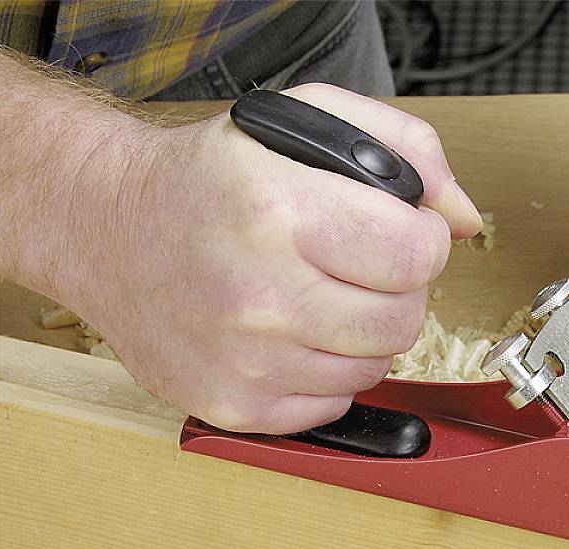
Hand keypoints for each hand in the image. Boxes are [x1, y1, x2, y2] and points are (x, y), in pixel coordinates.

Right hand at [62, 83, 481, 433]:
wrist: (105, 227)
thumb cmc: (211, 177)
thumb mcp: (307, 123)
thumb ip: (407, 151)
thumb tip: (463, 219)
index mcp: (280, 212)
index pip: (418, 256)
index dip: (423, 241)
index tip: (400, 232)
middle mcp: (259, 294)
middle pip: (403, 321)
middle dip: (397, 290)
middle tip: (357, 266)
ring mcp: (244, 360)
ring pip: (375, 368)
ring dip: (364, 334)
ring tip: (320, 295)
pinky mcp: (233, 406)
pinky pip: (333, 404)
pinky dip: (327, 374)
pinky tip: (292, 335)